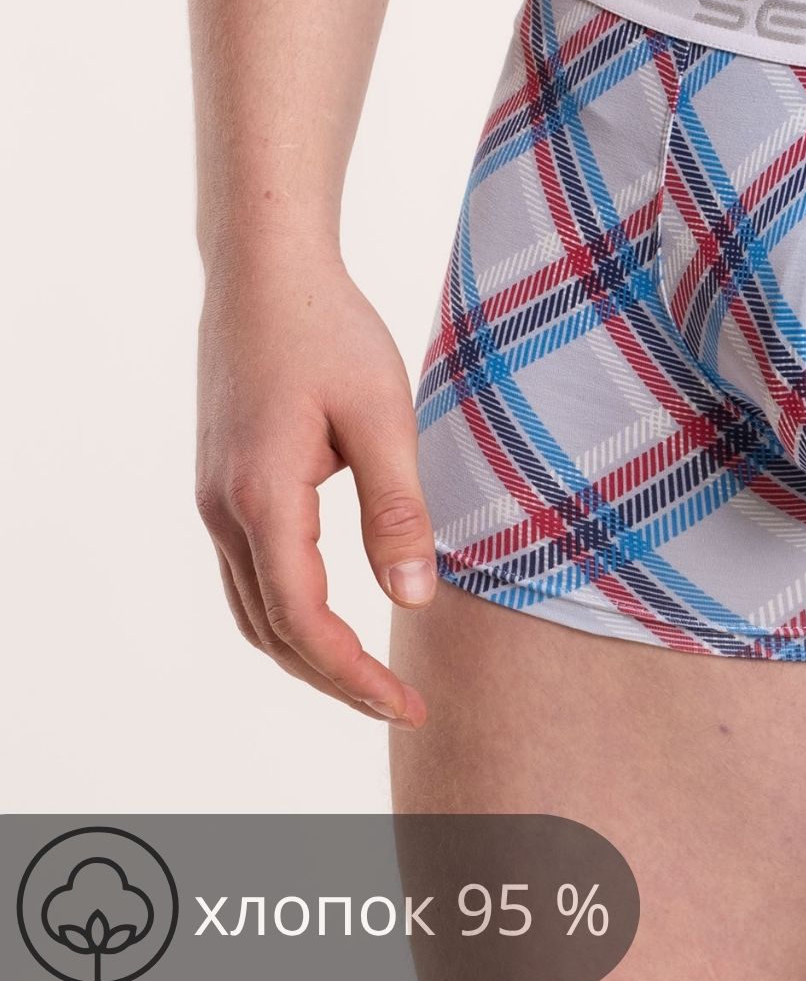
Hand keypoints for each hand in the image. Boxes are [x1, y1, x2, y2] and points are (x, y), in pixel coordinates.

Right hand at [196, 249, 432, 724]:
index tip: (408, 706)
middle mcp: (224, 511)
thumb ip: (398, 510)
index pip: (304, 623)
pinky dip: (288, 617)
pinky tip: (333, 625)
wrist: (264, 273)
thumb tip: (414, 597)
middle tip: (401, 707)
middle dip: (335, 681)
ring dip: (308, 656)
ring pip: (253, 611)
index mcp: (263, 499)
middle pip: (272, 632)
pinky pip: (249, 578)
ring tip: (372, 682)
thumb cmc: (329, 331)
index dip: (355, 677)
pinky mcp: (223, 486)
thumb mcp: (383, 416)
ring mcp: (215, 501)